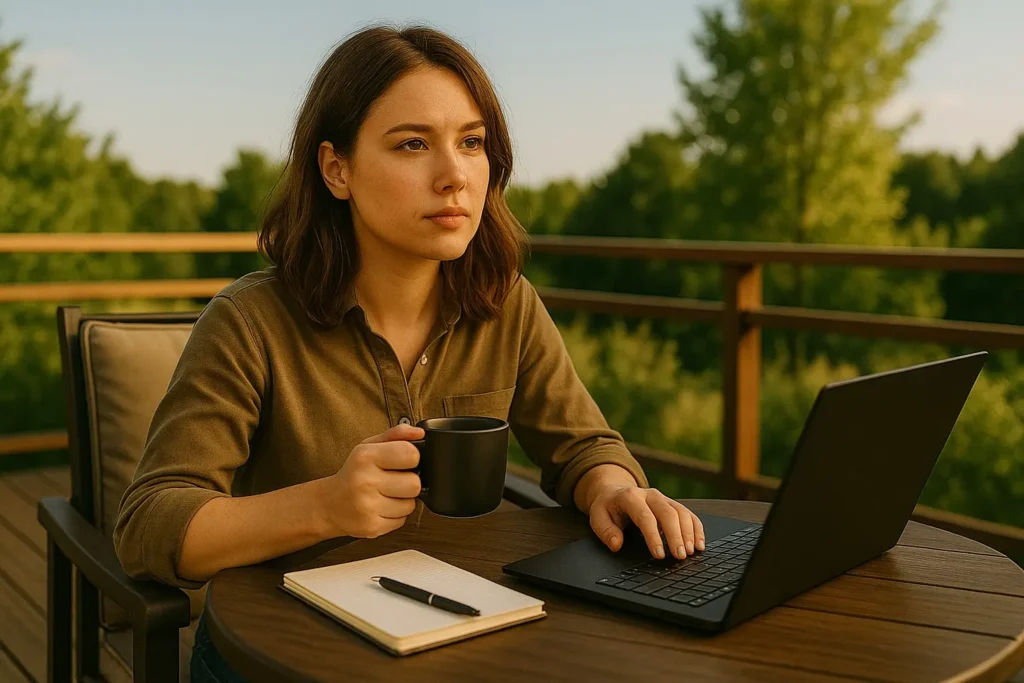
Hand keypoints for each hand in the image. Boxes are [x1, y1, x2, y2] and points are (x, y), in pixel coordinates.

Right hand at [315, 424, 423, 538]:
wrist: (328, 505)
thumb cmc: (353, 473)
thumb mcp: (369, 447)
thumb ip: (396, 435)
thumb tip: (420, 433)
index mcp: (365, 457)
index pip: (410, 454)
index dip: (412, 458)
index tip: (403, 461)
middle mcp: (365, 482)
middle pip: (414, 484)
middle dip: (408, 482)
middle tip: (393, 481)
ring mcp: (367, 507)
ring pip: (410, 504)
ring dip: (402, 500)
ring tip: (385, 495)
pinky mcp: (371, 527)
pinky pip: (402, 520)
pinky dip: (395, 515)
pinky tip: (381, 508)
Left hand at [586, 480, 705, 560]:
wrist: (614, 491)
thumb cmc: (608, 507)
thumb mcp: (598, 517)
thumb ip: (605, 531)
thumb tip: (616, 544)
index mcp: (630, 497)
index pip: (645, 517)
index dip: (653, 536)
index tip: (659, 555)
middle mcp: (650, 495)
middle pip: (668, 514)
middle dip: (676, 536)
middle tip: (680, 556)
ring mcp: (663, 498)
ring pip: (681, 512)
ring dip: (689, 533)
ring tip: (691, 552)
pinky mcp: (672, 504)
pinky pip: (688, 514)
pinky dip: (696, 528)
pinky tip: (699, 544)